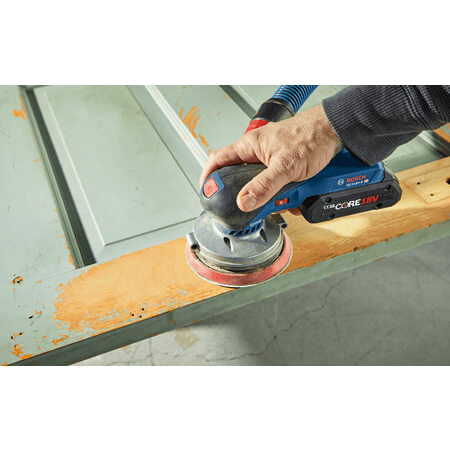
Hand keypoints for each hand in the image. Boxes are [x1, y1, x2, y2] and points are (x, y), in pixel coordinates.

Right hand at [199, 104, 342, 214]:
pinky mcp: (284, 167)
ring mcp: (271, 161)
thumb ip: (264, 185)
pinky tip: (296, 197)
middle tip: (253, 205)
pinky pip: (278, 186)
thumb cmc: (311, 137)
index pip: (217, 160)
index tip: (207, 194)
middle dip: (249, 195)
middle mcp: (257, 153)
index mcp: (249, 146)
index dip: (208, 177)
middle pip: (240, 179)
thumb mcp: (286, 166)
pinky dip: (286, 195)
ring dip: (273, 197)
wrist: (336, 133)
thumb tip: (243, 201)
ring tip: (286, 198)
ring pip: (262, 186)